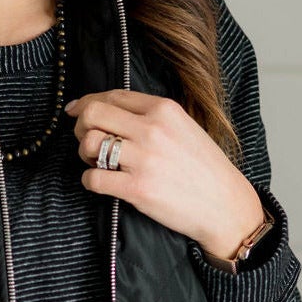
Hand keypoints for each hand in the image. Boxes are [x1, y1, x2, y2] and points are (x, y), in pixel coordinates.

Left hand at [63, 90, 264, 259]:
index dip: (87, 102)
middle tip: (85, 140)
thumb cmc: (205, 169)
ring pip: (88, 143)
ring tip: (97, 162)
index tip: (76, 110)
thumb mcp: (184, 128)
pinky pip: (93, 177)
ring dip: (84, 154)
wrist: (226, 206)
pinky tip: (101, 182)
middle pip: (93, 114)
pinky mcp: (137, 188)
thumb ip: (151, 116)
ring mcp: (144, 159)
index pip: (112, 95)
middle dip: (80, 126)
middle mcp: (152, 129)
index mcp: (164, 109)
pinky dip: (90, 180)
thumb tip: (110, 110)